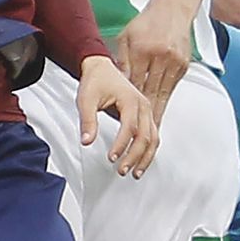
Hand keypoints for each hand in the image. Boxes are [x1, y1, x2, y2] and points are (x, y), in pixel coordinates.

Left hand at [77, 53, 158, 176]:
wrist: (101, 68)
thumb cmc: (96, 81)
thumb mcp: (86, 100)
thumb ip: (87, 121)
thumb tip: (86, 141)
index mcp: (130, 99)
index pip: (130, 127)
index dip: (121, 145)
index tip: (111, 157)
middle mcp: (143, 105)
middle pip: (145, 136)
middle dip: (134, 156)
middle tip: (122, 170)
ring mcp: (147, 110)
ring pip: (153, 138)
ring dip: (145, 157)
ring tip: (135, 172)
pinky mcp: (145, 115)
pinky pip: (152, 135)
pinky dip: (148, 150)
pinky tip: (141, 161)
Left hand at [116, 0, 195, 124]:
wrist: (172, 9)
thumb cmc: (146, 23)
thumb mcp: (126, 38)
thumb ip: (121, 61)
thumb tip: (118, 84)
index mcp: (142, 50)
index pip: (134, 83)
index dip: (129, 102)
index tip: (124, 119)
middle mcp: (160, 57)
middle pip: (150, 92)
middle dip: (144, 116)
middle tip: (139, 135)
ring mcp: (174, 62)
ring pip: (163, 93)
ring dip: (156, 113)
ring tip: (150, 132)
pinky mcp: (184, 65)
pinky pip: (172, 87)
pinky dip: (165, 100)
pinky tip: (159, 113)